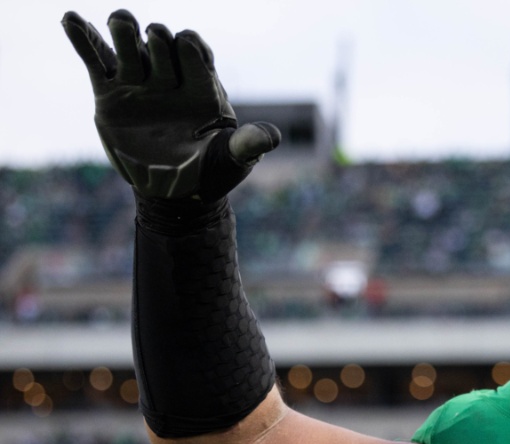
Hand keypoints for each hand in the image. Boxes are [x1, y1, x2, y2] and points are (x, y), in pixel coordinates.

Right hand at [62, 9, 279, 200]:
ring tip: (120, 21)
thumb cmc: (210, 172)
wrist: (174, 190)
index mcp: (201, 86)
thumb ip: (247, 144)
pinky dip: (83, 39)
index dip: (191, 46)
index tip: (188, 49)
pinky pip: (96, 60)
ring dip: (124, 29)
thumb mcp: (232, 159)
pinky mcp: (111, 93)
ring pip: (129, 45)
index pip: (195, 50)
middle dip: (158, 38)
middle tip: (153, 40)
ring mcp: (140, 83)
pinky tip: (69, 19)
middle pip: (161, 42)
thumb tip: (272, 138)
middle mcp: (170, 79)